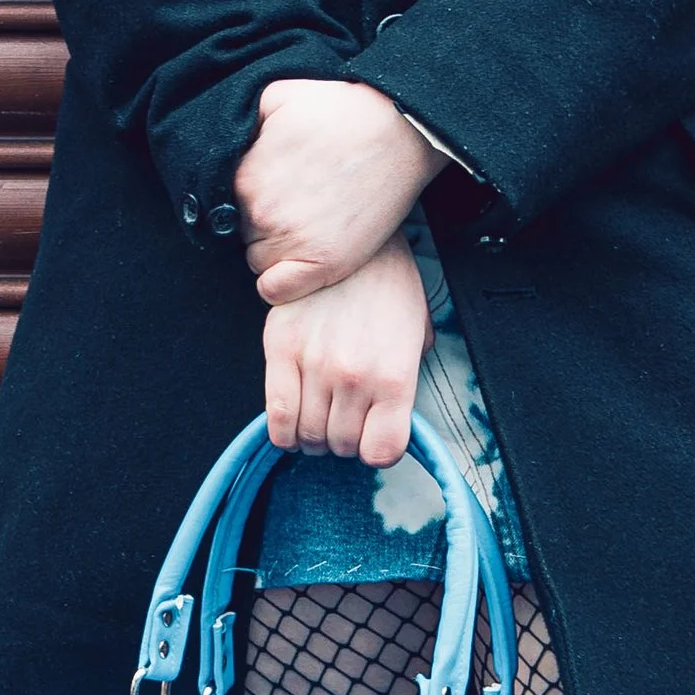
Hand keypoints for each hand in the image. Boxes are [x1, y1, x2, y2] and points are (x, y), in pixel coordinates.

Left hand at [237, 78, 446, 304]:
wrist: (399, 130)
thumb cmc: (342, 111)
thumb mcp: (276, 95)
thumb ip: (240, 120)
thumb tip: (225, 140)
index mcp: (245, 179)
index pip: (226, 204)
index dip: (252, 195)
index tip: (278, 185)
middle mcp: (262, 214)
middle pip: (244, 232)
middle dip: (265, 220)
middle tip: (301, 200)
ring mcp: (292, 242)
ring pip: (260, 260)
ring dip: (277, 248)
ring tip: (312, 223)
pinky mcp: (324, 263)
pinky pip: (276, 290)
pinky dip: (280, 284)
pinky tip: (298, 263)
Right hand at [262, 236, 431, 465]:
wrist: (351, 241)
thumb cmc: (388, 284)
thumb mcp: (418, 332)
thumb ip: (408, 378)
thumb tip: (393, 414)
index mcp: (394, 376)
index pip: (383, 450)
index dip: (378, 452)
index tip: (374, 442)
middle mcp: (354, 378)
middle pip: (343, 445)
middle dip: (344, 442)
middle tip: (344, 426)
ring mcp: (315, 366)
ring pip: (309, 435)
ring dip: (314, 438)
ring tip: (319, 423)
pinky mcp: (281, 351)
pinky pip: (277, 415)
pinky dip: (283, 433)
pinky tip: (292, 428)